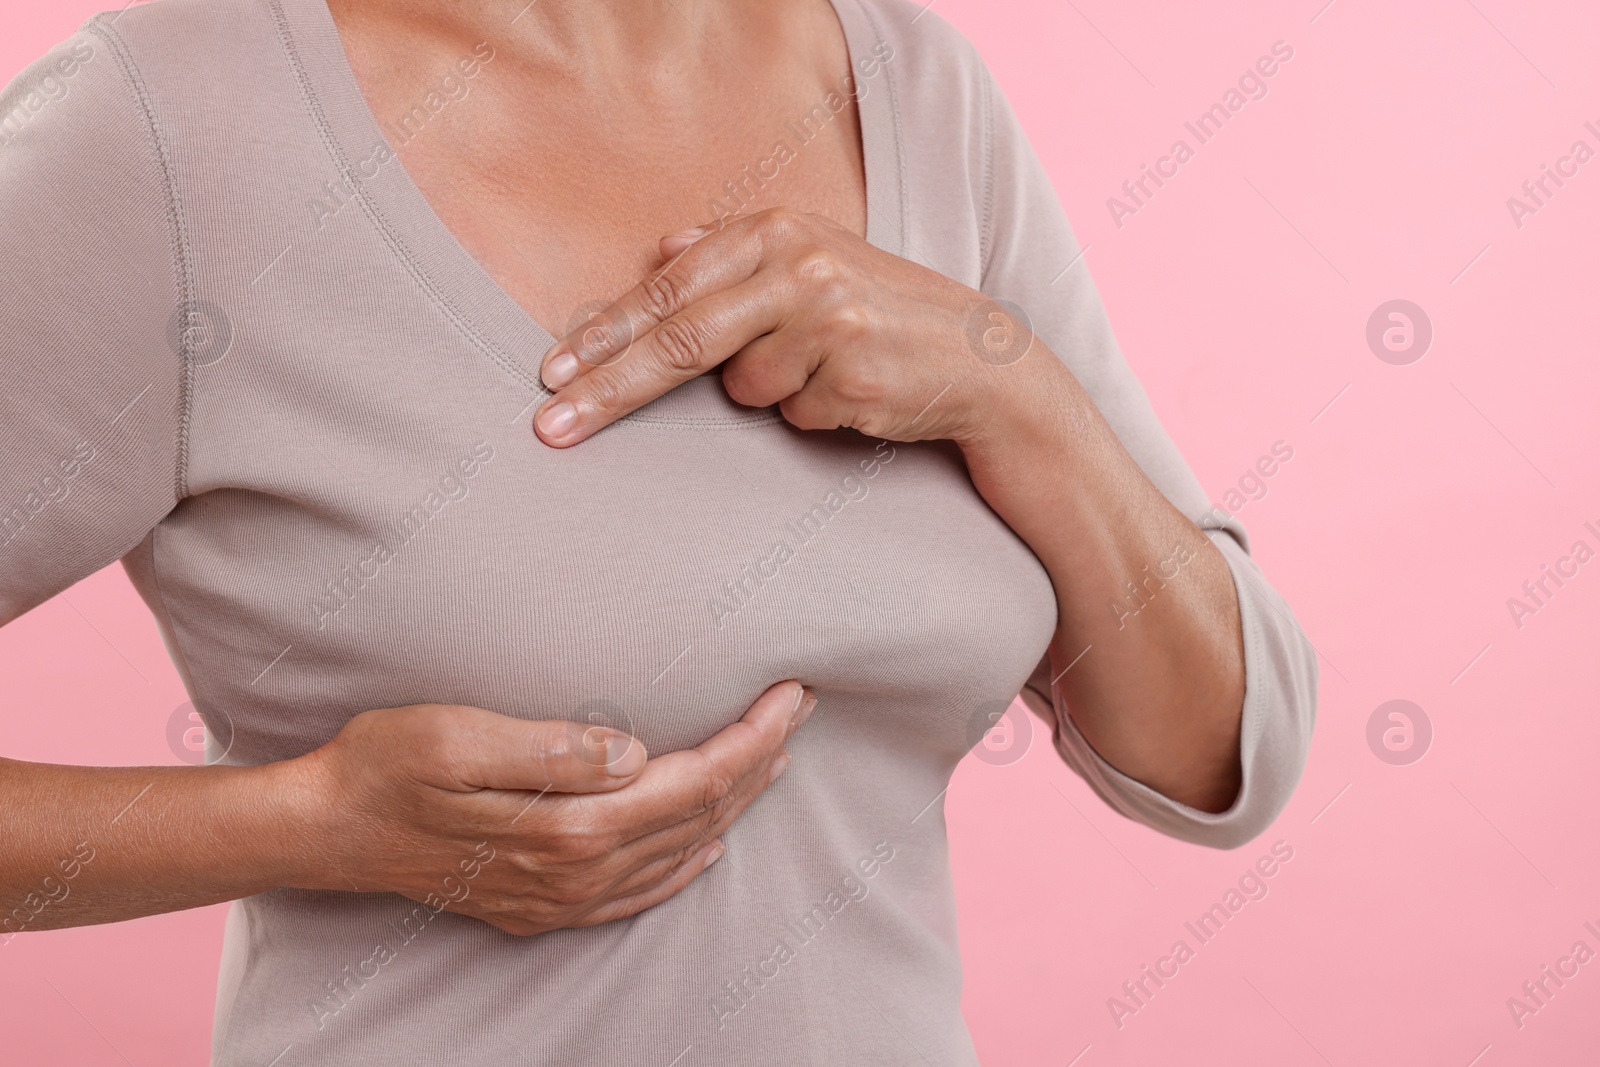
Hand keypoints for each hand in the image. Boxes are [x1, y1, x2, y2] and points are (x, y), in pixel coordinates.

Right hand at [289, 680, 815, 933]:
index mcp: (568, 826)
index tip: (791, 696)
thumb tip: (635, 753)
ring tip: (772, 757)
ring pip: (679, 853)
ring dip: (734, 805)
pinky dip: (686, 864)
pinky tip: (706, 845)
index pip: (692, 781)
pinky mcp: (542, 906)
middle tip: (801, 710)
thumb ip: (552, 748)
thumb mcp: (458, 736)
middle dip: (759, 761)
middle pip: (699, 816)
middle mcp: (576, 872)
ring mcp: (561, 897)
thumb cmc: (387, 766)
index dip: (751, 738)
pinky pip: (639, 893)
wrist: (329, 831)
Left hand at [532, 207, 1052, 447]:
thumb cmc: (883, 311)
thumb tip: (663, 246)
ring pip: (745, 389)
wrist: (982, 358)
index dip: (605, 333)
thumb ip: (736, 253)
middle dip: (608, 389)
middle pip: (680, 341)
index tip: (551, 372)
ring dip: (772, 394)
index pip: (670, 288)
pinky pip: (794, 415)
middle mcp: (804, 268)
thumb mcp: (816, 261)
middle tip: (549, 427)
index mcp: (782, 232)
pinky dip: (812, 413)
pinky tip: (853, 392)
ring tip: (825, 370)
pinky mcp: (856, 377)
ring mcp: (832, 323)